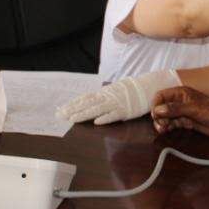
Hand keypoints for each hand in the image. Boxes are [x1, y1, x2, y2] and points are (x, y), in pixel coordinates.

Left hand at [58, 69, 179, 124]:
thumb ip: (102, 96)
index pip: (85, 98)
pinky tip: (96, 122)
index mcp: (104, 93)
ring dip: (84, 115)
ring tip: (72, 120)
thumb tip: (89, 101)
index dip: (72, 104)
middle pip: (87, 104)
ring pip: (97, 110)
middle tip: (60, 116)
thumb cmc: (131, 90)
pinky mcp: (125, 111)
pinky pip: (114, 115)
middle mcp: (107, 97)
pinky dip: (105, 118)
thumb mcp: (114, 90)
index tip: (60, 110)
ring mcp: (116, 104)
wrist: (148, 86)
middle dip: (72, 110)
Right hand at [150, 86, 208, 137]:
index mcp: (180, 93)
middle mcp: (179, 101)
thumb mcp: (192, 109)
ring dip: (162, 123)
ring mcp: (182, 112)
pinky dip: (168, 127)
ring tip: (163, 129)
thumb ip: (175, 109)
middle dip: (158, 116)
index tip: (156, 115)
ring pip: (166, 117)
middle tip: (161, 125)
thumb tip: (158, 110)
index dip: (156, 105)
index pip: (161, 96)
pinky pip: (172, 124)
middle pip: (161, 107)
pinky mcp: (185, 122)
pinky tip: (167, 130)